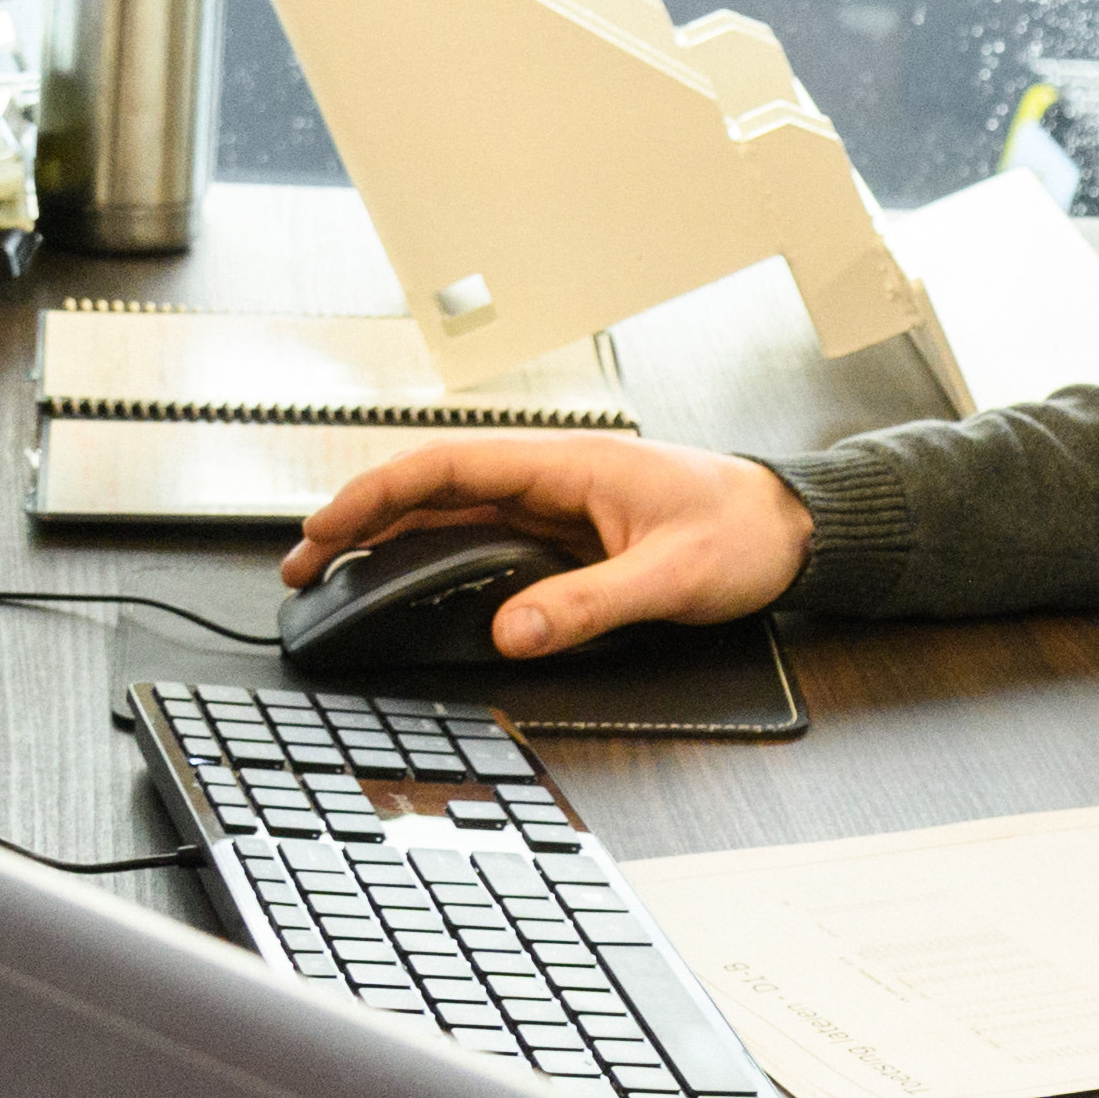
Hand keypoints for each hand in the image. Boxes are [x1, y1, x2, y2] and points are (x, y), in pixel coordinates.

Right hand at [280, 437, 811, 656]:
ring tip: (334, 575)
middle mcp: (553, 478)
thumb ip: (589, 605)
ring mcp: (556, 506)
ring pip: (452, 517)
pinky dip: (435, 559)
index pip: (447, 467)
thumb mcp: (671, 575)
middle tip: (303, 564)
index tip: (323, 525)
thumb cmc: (748, 530)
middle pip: (433, 491)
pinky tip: (407, 584)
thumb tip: (512, 633)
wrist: (795, 528)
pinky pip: (486, 542)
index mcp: (568, 465)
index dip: (376, 494)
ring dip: (390, 541)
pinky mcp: (567, 535)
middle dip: (360, 521)